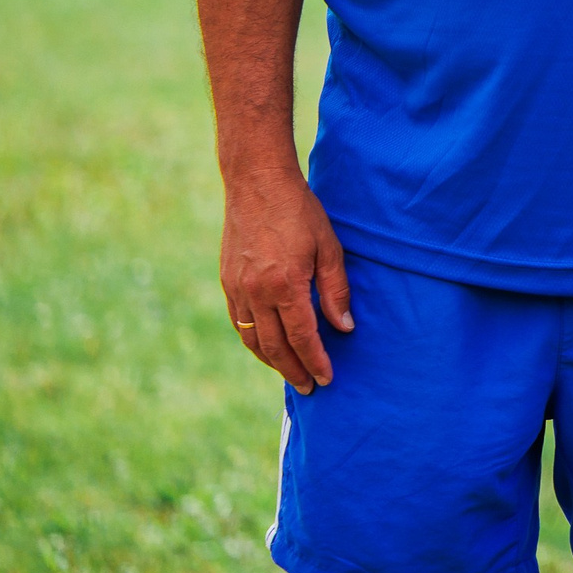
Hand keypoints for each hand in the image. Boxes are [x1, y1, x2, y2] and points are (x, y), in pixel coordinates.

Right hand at [221, 168, 353, 390]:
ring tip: (290, 373)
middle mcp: (256, 292)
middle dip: (293, 371)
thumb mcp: (329, 246)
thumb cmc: (299, 211)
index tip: (326, 379)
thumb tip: (344, 328)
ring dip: (272, 361)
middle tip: (309, 388)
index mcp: (285, 284)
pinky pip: (238, 322)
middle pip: (274, 347)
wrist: (256, 183)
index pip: (302, 337)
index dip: (315, 361)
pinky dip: (253, 341)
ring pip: (252, 339)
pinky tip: (267, 346)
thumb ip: (336, 289)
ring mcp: (237, 288)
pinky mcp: (227, 282)